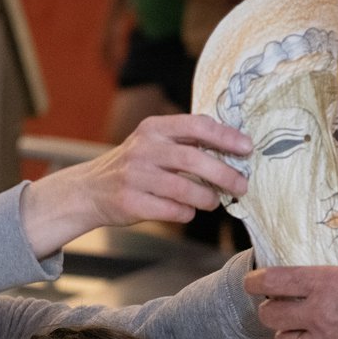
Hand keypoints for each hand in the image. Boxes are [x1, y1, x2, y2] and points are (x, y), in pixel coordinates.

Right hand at [22, 113, 250, 255]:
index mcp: (154, 128)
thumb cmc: (134, 166)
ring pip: (184, 189)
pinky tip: (188, 210)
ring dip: (207, 198)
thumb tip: (234, 150)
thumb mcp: (153, 142)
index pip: (197, 125)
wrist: (90, 190)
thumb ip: (186, 142)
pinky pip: (171, 210)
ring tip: (214, 201)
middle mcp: (144, 149)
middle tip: (242, 186)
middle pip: (194, 160)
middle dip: (224, 174)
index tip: (247, 148)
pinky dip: (187, 212)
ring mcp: (135, 176)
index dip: (226, 137)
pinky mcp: (131, 202)